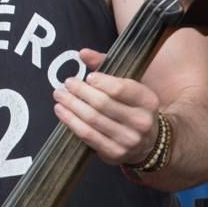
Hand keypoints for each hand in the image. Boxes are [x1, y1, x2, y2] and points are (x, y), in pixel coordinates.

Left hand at [52, 48, 159, 165]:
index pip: (120, 89)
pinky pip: (88, 135)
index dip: (100, 81)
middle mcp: (141, 121)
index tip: (87, 77)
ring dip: (71, 106)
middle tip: (66, 84)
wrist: (148, 141)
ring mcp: (129, 140)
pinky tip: (62, 112)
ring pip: (92, 120)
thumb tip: (83, 53)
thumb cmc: (131, 106)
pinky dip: (71, 122)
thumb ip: (105, 65)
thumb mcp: (127, 84)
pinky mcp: (115, 153)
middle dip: (80, 92)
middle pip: (102, 104)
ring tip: (59, 96)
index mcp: (148, 100)